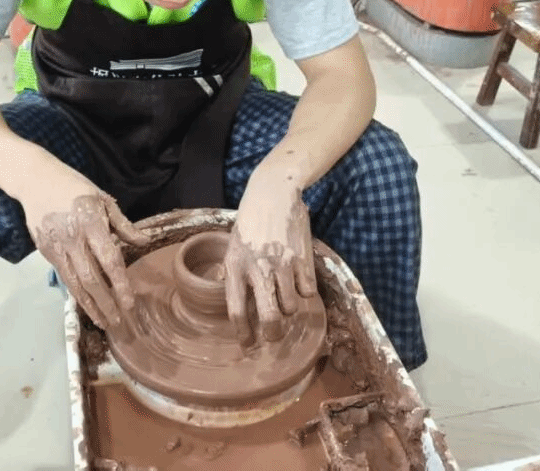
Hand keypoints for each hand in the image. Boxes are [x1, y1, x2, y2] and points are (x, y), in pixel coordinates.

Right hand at [22, 167, 148, 332]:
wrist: (34, 180)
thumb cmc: (74, 187)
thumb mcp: (103, 199)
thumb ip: (123, 224)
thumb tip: (145, 242)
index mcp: (91, 223)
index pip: (109, 260)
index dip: (120, 284)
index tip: (130, 304)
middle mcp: (73, 239)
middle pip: (91, 279)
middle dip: (106, 304)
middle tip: (120, 323)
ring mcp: (57, 248)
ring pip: (75, 284)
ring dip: (91, 306)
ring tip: (104, 322)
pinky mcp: (46, 252)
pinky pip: (64, 277)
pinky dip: (76, 294)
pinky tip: (87, 305)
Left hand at [224, 167, 316, 343]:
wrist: (273, 194)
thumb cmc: (250, 222)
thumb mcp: (233, 246)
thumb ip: (232, 272)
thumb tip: (232, 298)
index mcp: (235, 267)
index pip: (237, 311)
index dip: (243, 334)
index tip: (248, 345)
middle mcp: (258, 269)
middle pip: (269, 318)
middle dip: (272, 334)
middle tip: (273, 337)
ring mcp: (283, 265)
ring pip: (291, 307)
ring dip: (289, 308)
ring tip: (284, 297)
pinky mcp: (302, 259)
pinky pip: (307, 291)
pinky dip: (304, 291)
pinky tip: (298, 280)